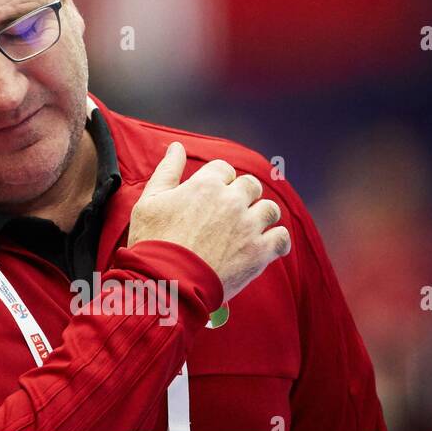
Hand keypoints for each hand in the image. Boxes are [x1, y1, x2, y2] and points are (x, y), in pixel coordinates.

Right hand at [127, 141, 289, 302]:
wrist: (165, 283)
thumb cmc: (153, 241)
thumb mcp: (150, 200)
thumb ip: (167, 170)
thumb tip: (176, 147)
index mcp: (206, 184)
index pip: (224, 169)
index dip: (217, 180)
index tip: (210, 195)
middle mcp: (232, 201)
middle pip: (251, 185)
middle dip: (242, 194)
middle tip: (228, 212)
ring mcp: (248, 226)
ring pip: (270, 209)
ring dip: (260, 215)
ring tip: (247, 228)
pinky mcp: (259, 253)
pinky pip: (281, 238)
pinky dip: (276, 239)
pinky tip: (265, 244)